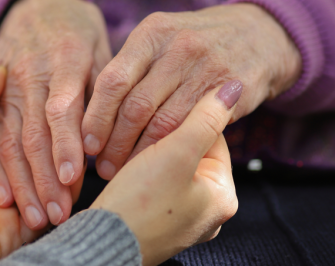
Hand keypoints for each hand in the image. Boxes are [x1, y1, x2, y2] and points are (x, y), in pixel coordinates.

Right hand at [0, 0, 111, 227]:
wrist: (32, 4)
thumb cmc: (76, 29)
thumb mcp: (98, 45)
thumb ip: (104, 88)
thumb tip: (112, 135)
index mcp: (64, 60)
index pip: (62, 108)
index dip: (66, 144)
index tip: (74, 178)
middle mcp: (31, 76)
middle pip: (34, 133)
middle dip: (45, 177)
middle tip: (59, 214)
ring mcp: (7, 88)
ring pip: (10, 141)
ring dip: (22, 183)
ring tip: (35, 217)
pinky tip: (6, 197)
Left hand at [0, 66, 85, 264]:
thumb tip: (1, 69)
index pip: (24, 140)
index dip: (45, 132)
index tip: (65, 119)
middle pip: (39, 167)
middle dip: (59, 160)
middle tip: (79, 146)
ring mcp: (7, 210)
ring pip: (46, 192)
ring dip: (62, 184)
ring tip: (79, 171)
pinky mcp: (11, 234)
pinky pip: (42, 220)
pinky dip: (56, 207)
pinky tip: (69, 194)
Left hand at [82, 3, 300, 178]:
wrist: (260, 35)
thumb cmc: (196, 43)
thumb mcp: (162, 39)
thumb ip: (131, 67)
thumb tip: (89, 113)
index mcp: (152, 32)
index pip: (113, 80)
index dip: (96, 117)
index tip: (86, 144)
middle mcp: (178, 47)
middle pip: (134, 106)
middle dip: (114, 142)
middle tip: (103, 166)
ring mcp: (207, 68)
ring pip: (162, 124)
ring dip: (139, 153)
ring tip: (125, 170)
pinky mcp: (231, 92)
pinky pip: (193, 129)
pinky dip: (171, 150)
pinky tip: (158, 163)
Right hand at [91, 81, 241, 265]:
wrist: (101, 245)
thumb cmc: (140, 204)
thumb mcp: (176, 153)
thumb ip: (205, 118)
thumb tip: (233, 88)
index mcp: (224, 197)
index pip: (214, 139)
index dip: (187, 118)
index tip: (162, 109)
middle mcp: (208, 212)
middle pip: (193, 154)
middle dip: (167, 138)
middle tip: (142, 130)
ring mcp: (183, 220)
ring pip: (171, 169)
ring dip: (151, 154)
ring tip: (129, 150)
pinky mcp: (158, 223)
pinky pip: (156, 187)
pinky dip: (141, 174)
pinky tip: (125, 170)